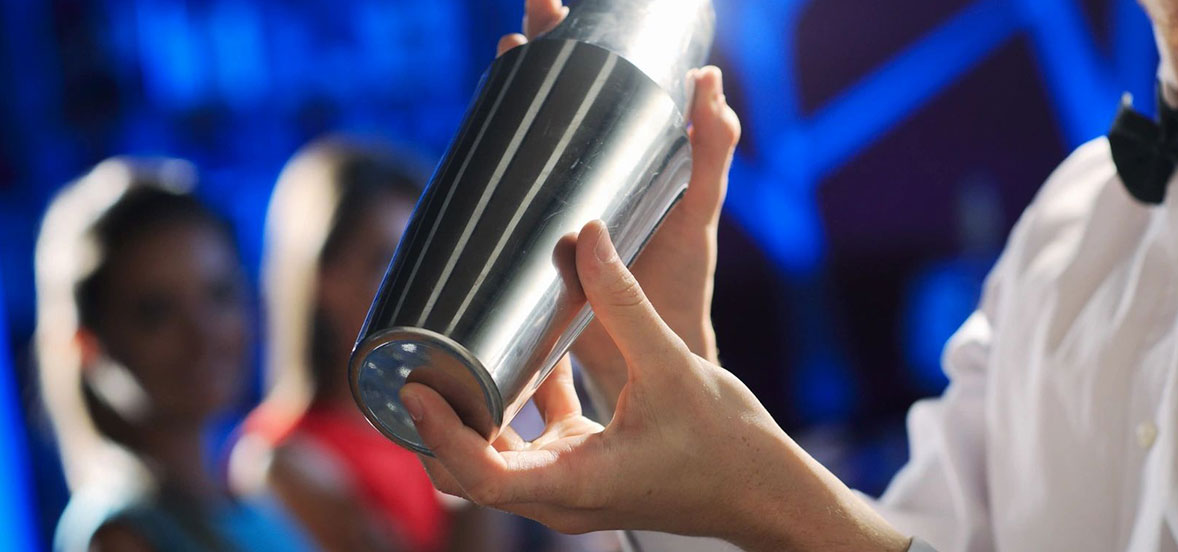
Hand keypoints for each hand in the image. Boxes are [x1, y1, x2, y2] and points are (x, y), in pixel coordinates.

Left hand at [400, 223, 907, 550]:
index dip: (439, 434)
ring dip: (468, 414)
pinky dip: (515, 405)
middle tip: (410, 365)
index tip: (415, 388)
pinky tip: (519, 352)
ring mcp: (574, 486)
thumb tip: (587, 238)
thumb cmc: (727, 446)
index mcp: (577, 482)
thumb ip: (624, 303)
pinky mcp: (589, 467)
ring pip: (496, 458)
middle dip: (434, 424)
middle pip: (471, 471)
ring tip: (441, 357)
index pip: (483, 476)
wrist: (767, 491)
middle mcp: (564, 496)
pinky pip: (532, 441)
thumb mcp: (673, 366)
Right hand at [496, 0, 741, 413]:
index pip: (597, 94)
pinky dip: (482, 167)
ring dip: (510, 100)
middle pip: (556, 107)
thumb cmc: (676, 289)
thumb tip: (711, 81)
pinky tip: (469, 146)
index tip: (555, 11)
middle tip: (526, 25)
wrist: (644, 362)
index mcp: (625, 167)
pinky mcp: (527, 247)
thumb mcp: (695, 217)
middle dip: (541, 59)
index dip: (573, 52)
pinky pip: (501, 200)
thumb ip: (710, 160)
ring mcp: (552, 212)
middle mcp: (585, 182)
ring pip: (523, 146)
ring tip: (507, 55)